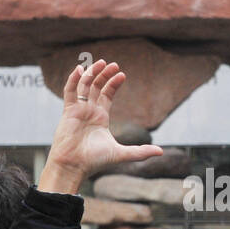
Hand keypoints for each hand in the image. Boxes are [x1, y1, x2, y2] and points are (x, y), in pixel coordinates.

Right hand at [39, 59, 162, 193]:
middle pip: (96, 87)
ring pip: (84, 86)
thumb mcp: (121, 154)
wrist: (74, 166)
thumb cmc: (94, 161)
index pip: (106, 95)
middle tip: (114, 64)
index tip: (122, 75)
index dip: (113, 83)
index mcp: (100, 117)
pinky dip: (73, 80)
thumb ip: (140, 152)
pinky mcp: (69, 111)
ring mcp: (78, 110)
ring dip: (91, 73)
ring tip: (101, 62)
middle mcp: (89, 111)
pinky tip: (80, 69)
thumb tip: (160, 152)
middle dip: (104, 74)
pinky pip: (70, 92)